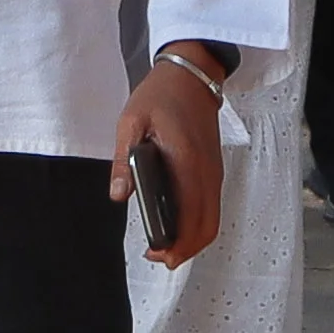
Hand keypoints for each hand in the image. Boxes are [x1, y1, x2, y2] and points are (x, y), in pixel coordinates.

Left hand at [109, 52, 229, 269]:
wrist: (191, 75)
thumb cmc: (162, 95)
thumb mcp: (131, 122)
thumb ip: (124, 159)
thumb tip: (119, 194)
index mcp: (187, 161)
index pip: (190, 216)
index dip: (176, 243)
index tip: (155, 252)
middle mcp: (207, 172)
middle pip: (207, 227)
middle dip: (185, 250)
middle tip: (158, 256)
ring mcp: (214, 172)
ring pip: (212, 220)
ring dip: (192, 239)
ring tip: (164, 244)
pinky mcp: (213, 171)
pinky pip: (212, 207)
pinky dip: (198, 224)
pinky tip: (176, 225)